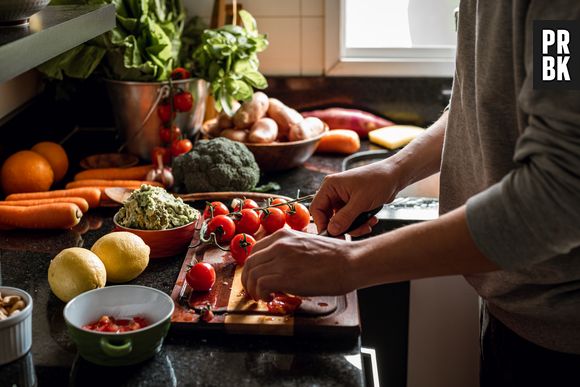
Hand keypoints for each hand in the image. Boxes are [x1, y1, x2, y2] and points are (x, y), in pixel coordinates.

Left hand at [241, 228, 356, 299]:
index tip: (257, 276)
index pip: (255, 250)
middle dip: (249, 279)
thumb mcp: (307, 244)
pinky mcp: (285, 276)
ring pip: (252, 274)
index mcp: (283, 235)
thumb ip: (290, 250)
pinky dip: (261, 294)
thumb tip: (281, 266)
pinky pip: (260, 285)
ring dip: (253, 289)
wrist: (351, 261)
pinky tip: (270, 297)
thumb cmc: (336, 256)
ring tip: (262, 296)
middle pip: (250, 263)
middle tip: (255, 290)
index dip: (253, 266)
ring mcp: (281, 259)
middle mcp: (279, 244)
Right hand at [311, 161, 400, 235]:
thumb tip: (332, 230)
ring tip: (367, 225)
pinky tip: (371, 220)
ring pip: (341, 220)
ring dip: (354, 226)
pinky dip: (360, 223)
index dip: (322, 223)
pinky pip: (351, 219)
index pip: (317, 208)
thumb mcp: (361, 201)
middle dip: (342, 227)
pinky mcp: (353, 204)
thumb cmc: (378, 180)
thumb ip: (345, 218)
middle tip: (352, 233)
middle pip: (329, 216)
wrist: (395, 176)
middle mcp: (335, 192)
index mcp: (331, 186)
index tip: (331, 235)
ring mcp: (344, 198)